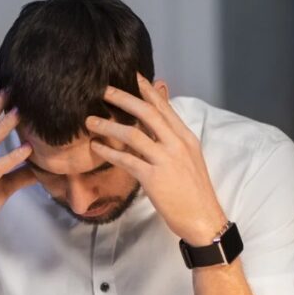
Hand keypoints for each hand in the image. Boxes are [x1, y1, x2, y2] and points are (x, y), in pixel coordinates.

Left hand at [85, 74, 226, 245]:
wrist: (203, 218)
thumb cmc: (194, 191)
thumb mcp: (189, 158)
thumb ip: (173, 138)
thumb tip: (159, 122)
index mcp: (186, 137)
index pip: (164, 107)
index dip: (147, 90)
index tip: (131, 75)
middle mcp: (177, 144)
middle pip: (148, 113)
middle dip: (124, 99)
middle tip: (104, 90)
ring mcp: (166, 160)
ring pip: (133, 135)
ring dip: (109, 126)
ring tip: (90, 121)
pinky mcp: (154, 178)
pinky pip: (126, 160)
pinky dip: (109, 152)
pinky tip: (96, 148)